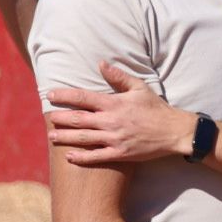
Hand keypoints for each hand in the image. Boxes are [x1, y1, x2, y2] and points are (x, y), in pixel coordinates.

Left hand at [47, 62, 192, 163]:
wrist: (173, 132)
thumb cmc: (156, 108)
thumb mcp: (139, 87)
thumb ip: (118, 76)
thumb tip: (101, 64)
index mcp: (114, 103)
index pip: (83, 97)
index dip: (64, 95)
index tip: (50, 94)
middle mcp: (111, 121)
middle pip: (78, 119)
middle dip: (60, 118)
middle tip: (47, 118)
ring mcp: (114, 139)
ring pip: (83, 138)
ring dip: (65, 137)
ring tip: (51, 137)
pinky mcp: (120, 154)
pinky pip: (96, 157)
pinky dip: (81, 157)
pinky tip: (68, 157)